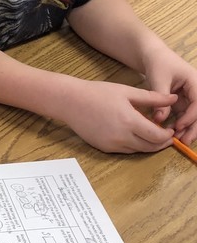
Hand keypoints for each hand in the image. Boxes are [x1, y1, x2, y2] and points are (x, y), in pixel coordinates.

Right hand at [62, 78, 176, 152]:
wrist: (70, 102)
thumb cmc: (97, 93)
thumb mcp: (127, 91)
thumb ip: (153, 98)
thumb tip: (173, 99)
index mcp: (129, 121)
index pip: (156, 136)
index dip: (167, 135)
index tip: (170, 129)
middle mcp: (121, 137)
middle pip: (149, 147)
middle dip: (161, 143)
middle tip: (167, 136)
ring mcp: (111, 145)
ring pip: (138, 151)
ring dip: (148, 145)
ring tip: (151, 135)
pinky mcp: (103, 148)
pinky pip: (125, 150)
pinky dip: (134, 145)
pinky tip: (134, 135)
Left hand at [142, 48, 196, 144]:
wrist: (155, 57)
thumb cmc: (159, 64)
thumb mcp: (158, 79)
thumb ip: (160, 100)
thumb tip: (159, 120)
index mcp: (195, 81)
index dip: (191, 116)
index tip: (178, 126)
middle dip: (194, 127)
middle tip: (184, 141)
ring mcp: (191, 97)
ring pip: (195, 116)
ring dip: (189, 129)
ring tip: (180, 141)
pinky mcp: (184, 103)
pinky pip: (186, 116)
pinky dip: (181, 125)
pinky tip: (173, 134)